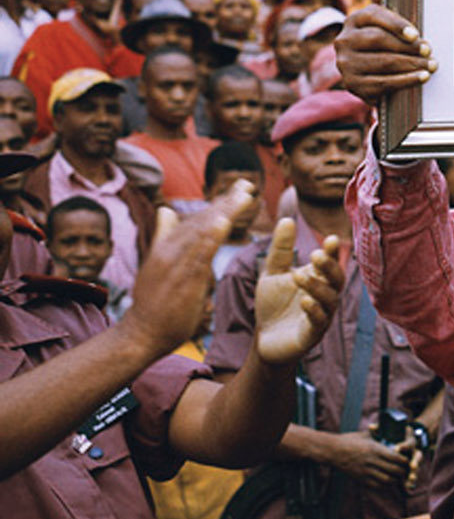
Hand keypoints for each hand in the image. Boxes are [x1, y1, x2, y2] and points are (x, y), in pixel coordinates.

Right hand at [120, 185, 248, 360]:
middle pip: (202, 221)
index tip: (240, 188)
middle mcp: (169, 250)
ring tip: (243, 196)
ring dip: (224, 213)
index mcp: (166, 246)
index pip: (196, 219)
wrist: (141, 333)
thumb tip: (166, 210)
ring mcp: (174, 264)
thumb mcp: (157, 264)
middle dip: (226, 202)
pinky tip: (223, 223)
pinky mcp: (181, 280)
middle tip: (248, 184)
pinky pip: (198, 255)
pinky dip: (210, 237)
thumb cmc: (154, 300)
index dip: (219, 203)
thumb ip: (165, 237)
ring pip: (201, 233)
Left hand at [252, 221, 341, 366]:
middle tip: (315, 254)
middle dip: (329, 267)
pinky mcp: (312, 334)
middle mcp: (325, 296)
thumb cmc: (273, 305)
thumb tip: (287, 219)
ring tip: (299, 276)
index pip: (330, 262)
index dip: (333, 251)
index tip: (330, 238)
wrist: (264, 339)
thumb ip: (281, 249)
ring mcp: (322, 315)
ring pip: (329, 299)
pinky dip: (314, 311)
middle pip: (337, 279)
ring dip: (317, 287)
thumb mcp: (273, 273)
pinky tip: (304, 301)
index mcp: (318, 279)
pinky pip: (319, 322)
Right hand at [326, 432, 411, 489]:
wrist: (332, 450)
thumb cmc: (349, 440)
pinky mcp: (360, 479)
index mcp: (375, 449)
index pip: (396, 457)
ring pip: (387, 480)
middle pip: (394, 470)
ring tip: (399, 476)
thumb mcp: (366, 434)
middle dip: (403, 471)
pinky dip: (384, 485)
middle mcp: (371, 461)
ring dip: (395, 479)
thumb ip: (380, 434)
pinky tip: (387, 481)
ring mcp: (365, 472)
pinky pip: (376, 485)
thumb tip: (392, 430)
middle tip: (407, 469)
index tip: (408, 459)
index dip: (405, 460)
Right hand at [336, 5, 435, 103]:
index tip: (415, 35)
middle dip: (408, 46)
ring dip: (412, 64)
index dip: (396, 24)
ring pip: (384, 62)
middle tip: (428, 51)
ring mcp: (346, 63)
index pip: (374, 15)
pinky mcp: (353, 84)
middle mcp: (344, 40)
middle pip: (379, 39)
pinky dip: (407, 80)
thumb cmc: (383, 45)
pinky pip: (384, 83)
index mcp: (354, 20)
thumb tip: (418, 39)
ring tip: (430, 65)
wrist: (365, 73)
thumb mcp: (386, 28)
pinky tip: (421, 77)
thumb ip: (398, 24)